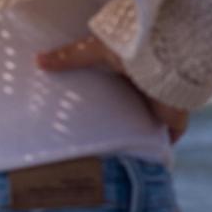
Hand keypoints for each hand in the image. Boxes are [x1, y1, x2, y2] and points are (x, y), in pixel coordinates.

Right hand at [37, 35, 191, 142]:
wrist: (165, 58)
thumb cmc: (133, 49)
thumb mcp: (96, 50)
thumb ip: (69, 56)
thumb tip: (37, 60)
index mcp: (134, 71)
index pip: (120, 89)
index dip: (108, 98)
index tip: (89, 111)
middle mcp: (150, 89)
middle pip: (134, 109)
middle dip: (122, 121)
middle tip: (98, 140)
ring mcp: (164, 105)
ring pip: (151, 124)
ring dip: (139, 136)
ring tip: (114, 155)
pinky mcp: (174, 119)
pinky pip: (169, 137)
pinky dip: (160, 148)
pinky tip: (145, 162)